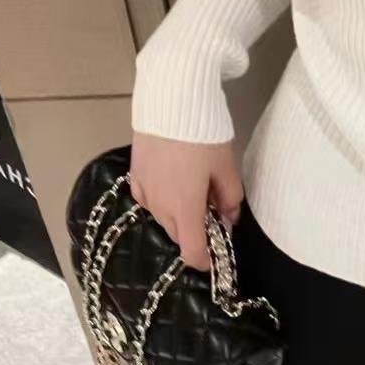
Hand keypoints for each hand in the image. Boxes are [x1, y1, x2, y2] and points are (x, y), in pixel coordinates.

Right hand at [128, 130, 243, 271]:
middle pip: (179, 234)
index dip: (205, 261)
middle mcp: (160, 207)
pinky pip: (150, 199)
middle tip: (211, 207)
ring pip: (163, 217)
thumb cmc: (203, 136)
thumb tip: (229, 218)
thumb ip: (230, 198)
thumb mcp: (226, 167)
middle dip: (195, 230)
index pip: (191, 253)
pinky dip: (163, 198)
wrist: (171, 104)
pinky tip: (173, 180)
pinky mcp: (134, 176)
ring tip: (193, 186)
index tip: (215, 257)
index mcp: (185, 209)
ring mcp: (144, 192)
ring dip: (178, 213)